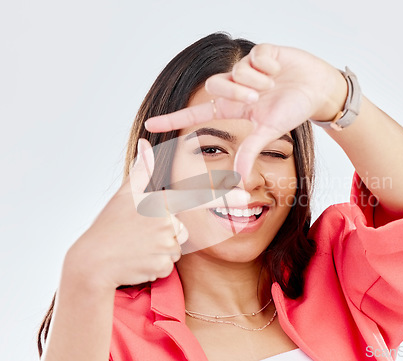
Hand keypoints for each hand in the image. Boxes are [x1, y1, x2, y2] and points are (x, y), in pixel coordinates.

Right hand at [63, 139, 249, 290]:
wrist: (91, 263)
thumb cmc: (109, 226)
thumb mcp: (124, 196)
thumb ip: (141, 171)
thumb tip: (145, 143)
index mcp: (160, 203)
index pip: (198, 198)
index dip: (225, 198)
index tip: (246, 198)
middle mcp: (167, 223)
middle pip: (183, 229)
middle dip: (166, 233)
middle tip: (140, 234)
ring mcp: (165, 246)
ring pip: (176, 247)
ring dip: (160, 249)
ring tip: (137, 247)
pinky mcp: (162, 266)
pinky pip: (169, 265)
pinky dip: (155, 265)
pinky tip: (138, 261)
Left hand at [144, 44, 347, 179]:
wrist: (317, 89)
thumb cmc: (292, 110)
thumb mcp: (269, 131)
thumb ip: (250, 151)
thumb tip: (238, 179)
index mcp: (233, 108)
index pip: (197, 113)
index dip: (174, 119)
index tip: (150, 125)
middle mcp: (235, 88)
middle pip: (215, 86)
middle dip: (238, 93)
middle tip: (259, 98)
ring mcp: (247, 69)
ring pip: (236, 71)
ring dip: (257, 81)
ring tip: (274, 83)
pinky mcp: (260, 52)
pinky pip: (255, 56)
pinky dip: (269, 65)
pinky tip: (279, 68)